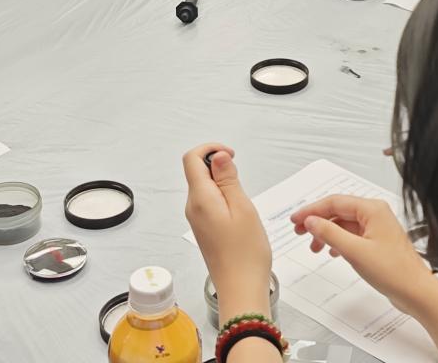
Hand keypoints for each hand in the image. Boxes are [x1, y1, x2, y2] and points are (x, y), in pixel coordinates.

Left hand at [183, 145, 272, 319]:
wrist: (241, 288)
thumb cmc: (245, 253)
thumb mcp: (242, 207)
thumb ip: (228, 179)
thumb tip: (218, 156)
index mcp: (200, 199)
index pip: (192, 159)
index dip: (210, 149)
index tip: (231, 155)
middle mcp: (193, 208)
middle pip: (196, 171)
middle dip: (219, 166)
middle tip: (240, 180)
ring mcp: (197, 219)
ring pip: (204, 187)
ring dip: (223, 183)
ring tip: (243, 201)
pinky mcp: (204, 229)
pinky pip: (209, 202)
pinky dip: (223, 198)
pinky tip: (239, 213)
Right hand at [290, 195, 437, 321]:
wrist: (416, 292)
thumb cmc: (394, 272)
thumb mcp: (354, 251)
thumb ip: (329, 233)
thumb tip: (311, 221)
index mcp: (372, 209)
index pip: (334, 202)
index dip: (311, 210)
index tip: (295, 219)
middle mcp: (375, 214)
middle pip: (338, 211)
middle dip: (317, 221)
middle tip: (299, 231)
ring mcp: (377, 228)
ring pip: (344, 224)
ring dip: (326, 233)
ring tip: (313, 246)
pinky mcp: (377, 242)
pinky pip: (352, 235)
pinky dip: (338, 241)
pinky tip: (331, 252)